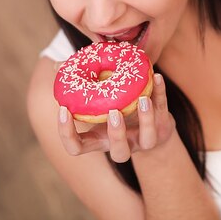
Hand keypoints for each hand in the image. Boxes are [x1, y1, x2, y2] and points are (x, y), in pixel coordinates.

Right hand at [57, 73, 175, 162]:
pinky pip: (164, 111)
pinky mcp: (163, 124)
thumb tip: (57, 66)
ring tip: (143, 99)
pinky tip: (158, 78)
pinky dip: (161, 94)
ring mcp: (145, 137)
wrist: (153, 124)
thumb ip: (79, 87)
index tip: (64, 110)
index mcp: (100, 139)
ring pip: (147, 138)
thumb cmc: (116, 110)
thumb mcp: (96, 105)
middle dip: (117, 134)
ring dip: (146, 119)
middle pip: (119, 153)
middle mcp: (122, 143)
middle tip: (113, 112)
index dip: (67, 133)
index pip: (76, 147)